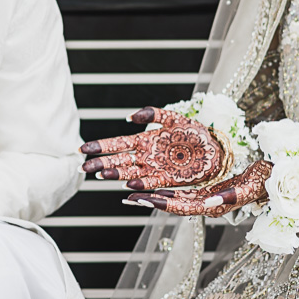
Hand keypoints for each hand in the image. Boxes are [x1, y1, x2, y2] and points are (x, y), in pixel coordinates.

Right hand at [81, 106, 224, 190]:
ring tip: (101, 174)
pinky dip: (139, 184)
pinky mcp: (166, 179)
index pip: (117, 144)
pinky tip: (128, 184)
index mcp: (144, 140)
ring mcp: (154, 168)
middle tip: (83, 167)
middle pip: (118, 160)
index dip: (100, 146)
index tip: (83, 149)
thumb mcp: (172, 118)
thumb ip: (151, 114)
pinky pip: (150, 182)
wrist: (216, 147)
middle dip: (100, 163)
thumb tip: (128, 118)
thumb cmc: (195, 132)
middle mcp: (145, 156)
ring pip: (129, 172)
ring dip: (115, 174)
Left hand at [123, 159, 271, 217]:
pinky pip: (184, 195)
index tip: (143, 198)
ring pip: (176, 200)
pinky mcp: (209, 194)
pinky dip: (168, 192)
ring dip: (156, 197)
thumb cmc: (264, 180)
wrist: (274, 179)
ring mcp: (208, 200)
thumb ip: (231, 196)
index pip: (183, 206)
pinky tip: (157, 189)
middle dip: (152, 201)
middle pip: (175, 205)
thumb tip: (211, 202)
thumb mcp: (250, 185)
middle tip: (128, 197)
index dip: (162, 202)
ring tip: (135, 194)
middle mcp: (209, 205)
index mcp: (216, 205)